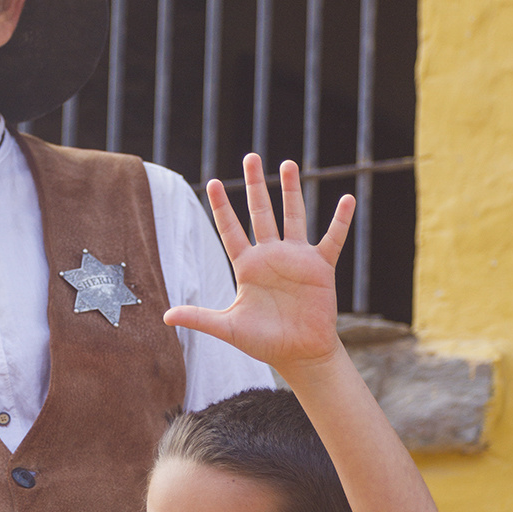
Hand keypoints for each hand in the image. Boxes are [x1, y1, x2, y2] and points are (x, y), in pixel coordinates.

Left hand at [164, 154, 354, 375]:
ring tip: (288, 163)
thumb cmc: (263, 342)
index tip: (211, 182)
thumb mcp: (228, 328)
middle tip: (250, 157)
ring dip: (291, 190)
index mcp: (246, 266)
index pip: (230, 230)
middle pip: (260, 212)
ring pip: (293, 216)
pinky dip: (340, 221)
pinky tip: (347, 200)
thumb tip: (165, 316)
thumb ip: (199, 318)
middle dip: (255, 185)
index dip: (221, 207)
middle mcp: (270, 256)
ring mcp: (296, 258)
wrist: (298, 354)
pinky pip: (332, 239)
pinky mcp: (320, 267)